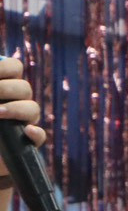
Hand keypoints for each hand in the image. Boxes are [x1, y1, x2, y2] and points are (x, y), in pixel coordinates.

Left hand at [0, 56, 45, 179]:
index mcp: (5, 88)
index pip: (14, 67)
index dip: (5, 66)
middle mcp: (18, 102)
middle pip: (24, 87)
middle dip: (7, 89)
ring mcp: (25, 122)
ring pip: (32, 108)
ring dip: (15, 109)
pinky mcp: (28, 143)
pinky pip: (40, 136)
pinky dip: (35, 133)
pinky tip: (27, 131)